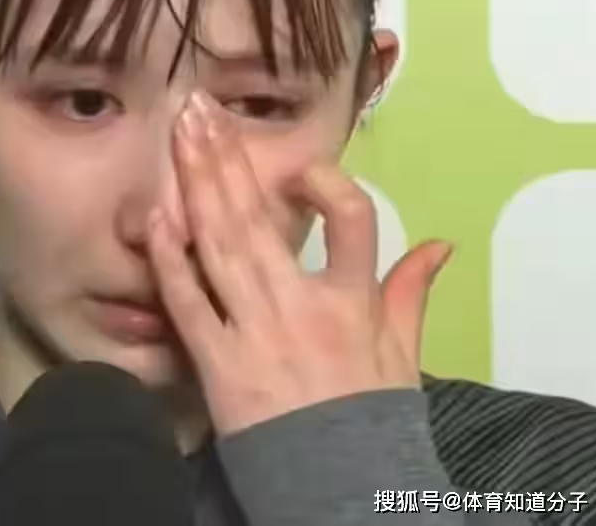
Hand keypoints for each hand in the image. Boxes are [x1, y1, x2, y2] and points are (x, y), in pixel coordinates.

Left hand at [145, 91, 451, 435]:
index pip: (351, 220)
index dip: (326, 184)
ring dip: (195, 185)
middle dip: (226, 158)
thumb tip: (439, 243)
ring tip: (179, 134)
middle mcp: (300, 307)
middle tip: (198, 108)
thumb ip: (412, 293)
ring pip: (220, 246)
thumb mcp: (403, 357)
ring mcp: (253, 332)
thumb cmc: (370, 420)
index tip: (298, 165)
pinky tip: (155, 217)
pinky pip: (187, 304)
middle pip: (259, 219)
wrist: (338, 492)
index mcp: (352, 303)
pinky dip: (170, 260)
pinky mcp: (215, 363)